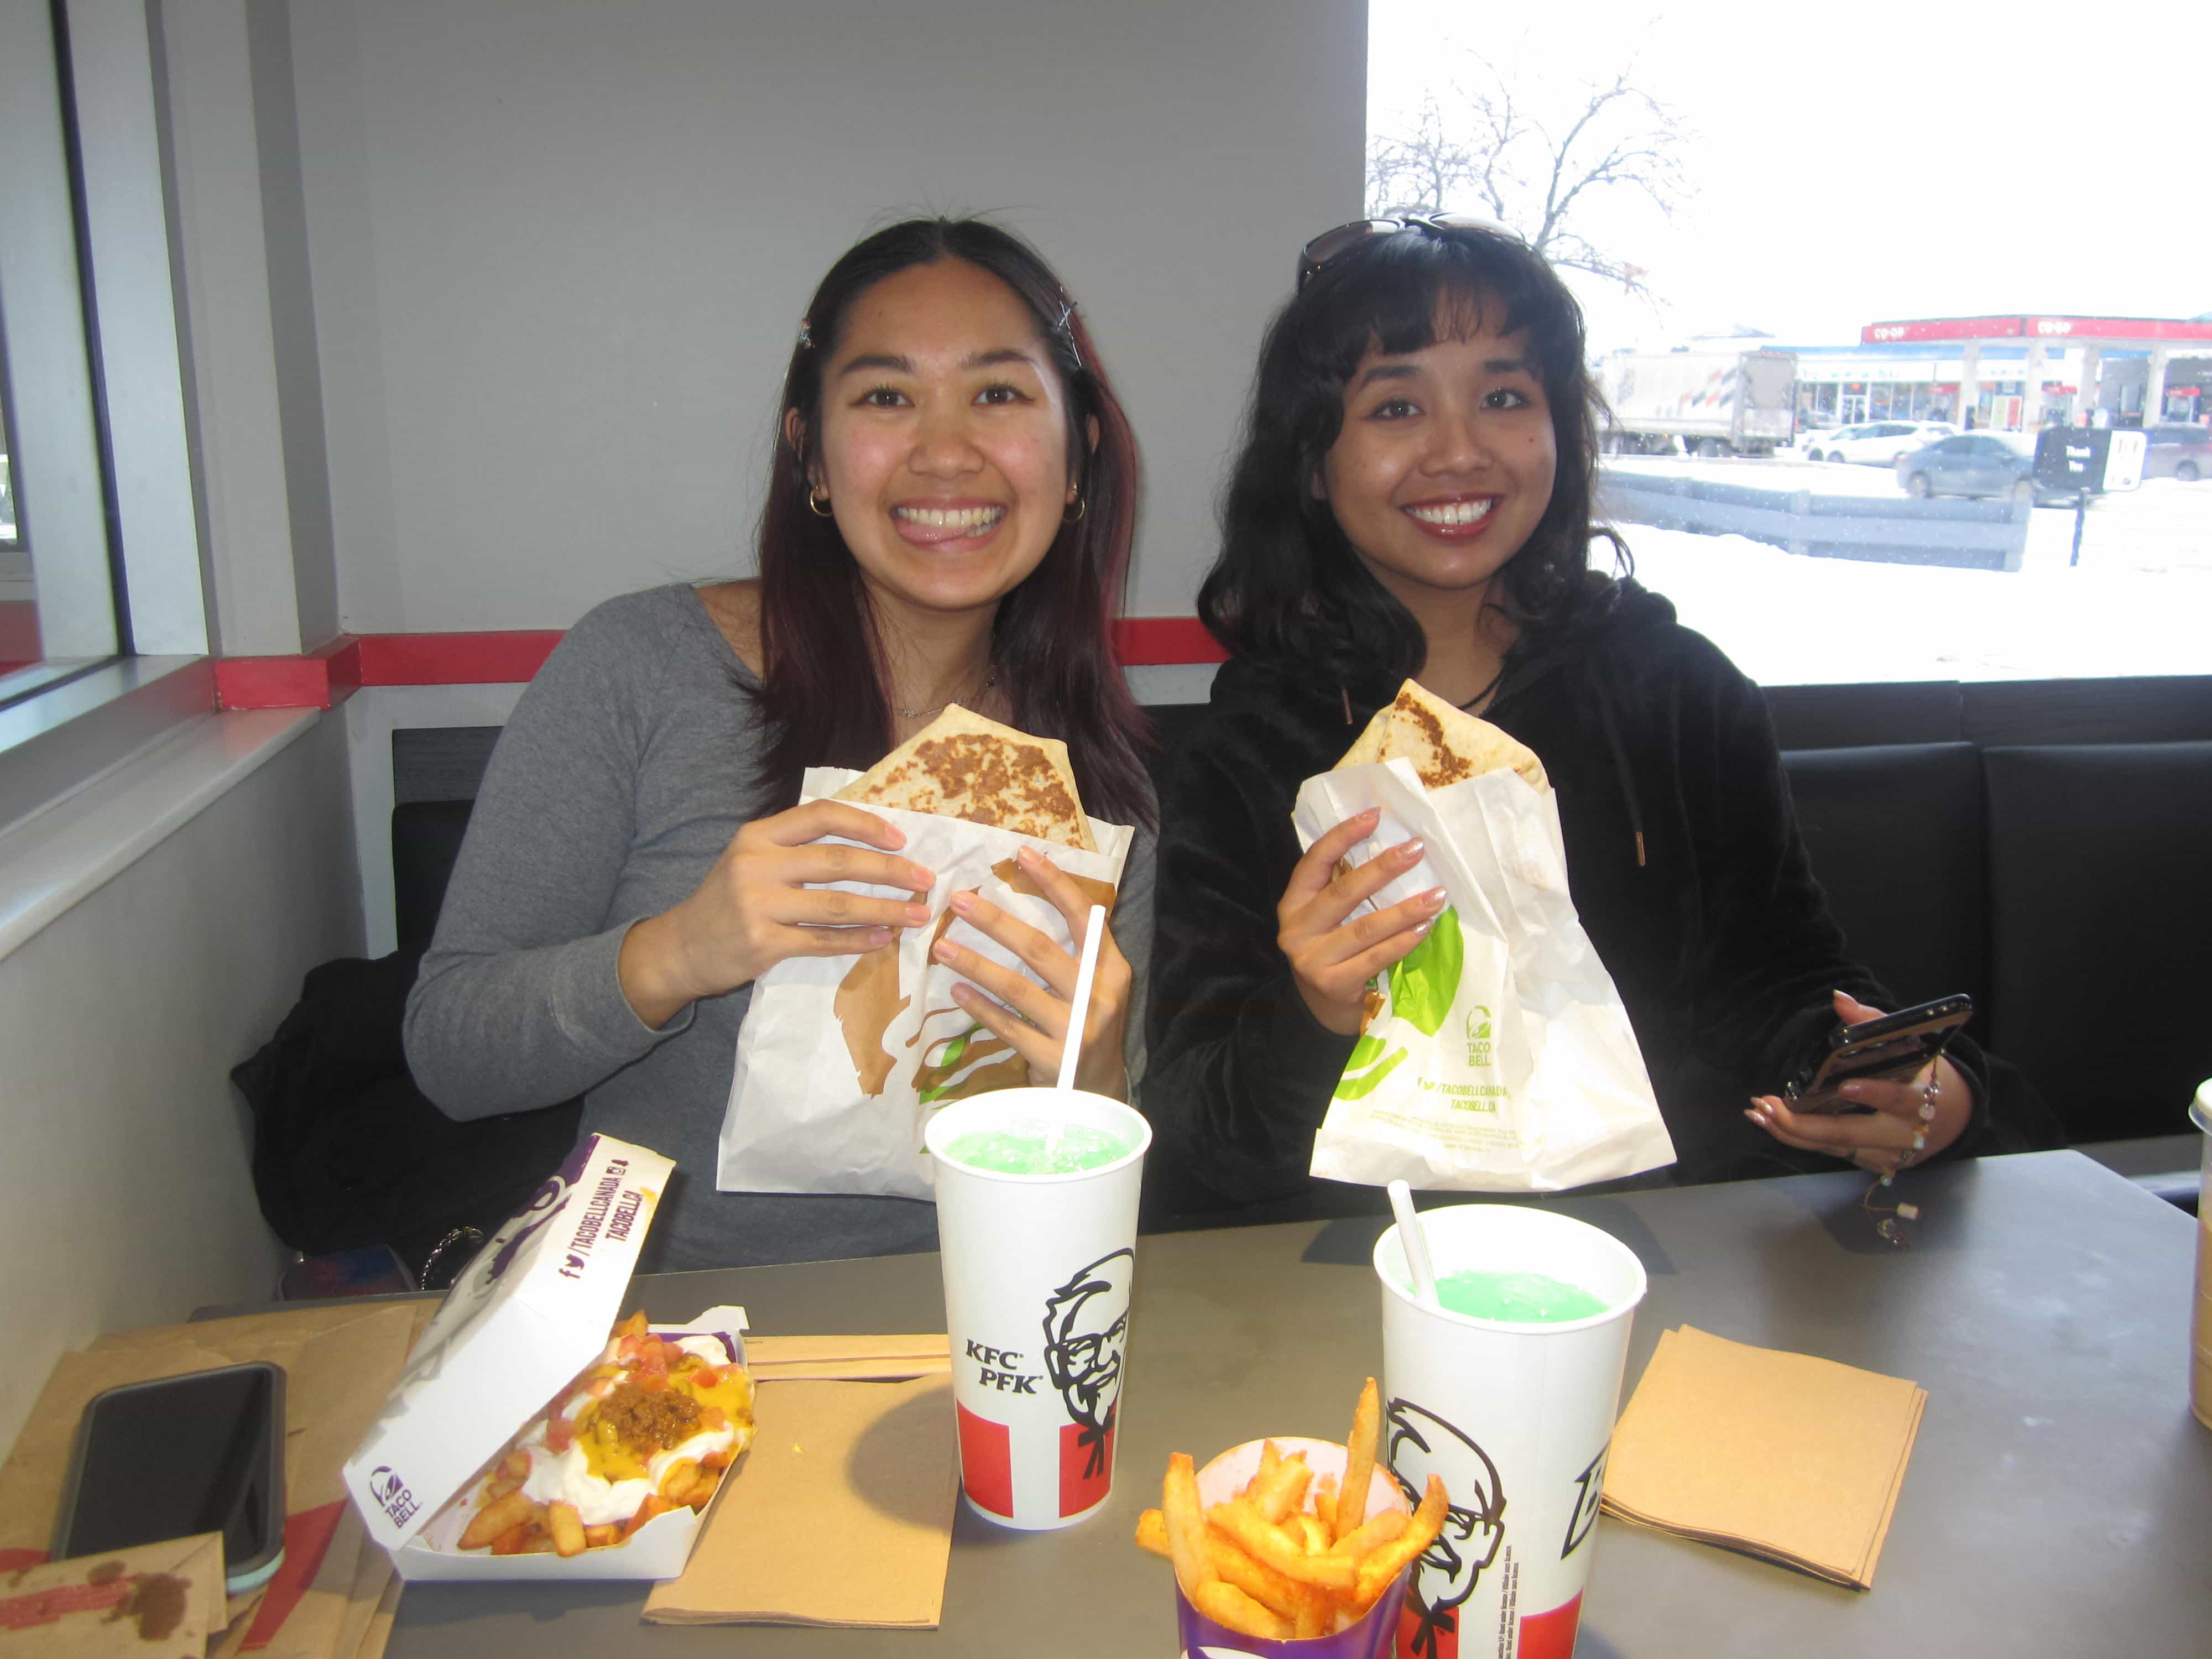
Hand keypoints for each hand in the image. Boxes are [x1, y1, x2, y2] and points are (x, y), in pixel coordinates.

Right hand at [619, 800, 934, 1027]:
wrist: (681, 947)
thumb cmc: (728, 899)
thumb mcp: (753, 858)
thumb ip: (798, 848)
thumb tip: (872, 844)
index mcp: (758, 835)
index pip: (820, 816)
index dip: (865, 824)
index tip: (901, 839)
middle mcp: (757, 864)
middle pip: (837, 861)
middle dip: (889, 870)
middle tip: (925, 879)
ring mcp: (758, 906)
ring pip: (836, 905)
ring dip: (885, 910)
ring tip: (917, 914)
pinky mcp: (763, 944)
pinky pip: (822, 942)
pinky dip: (858, 941)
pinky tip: (884, 939)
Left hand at [927, 844, 1132, 1097]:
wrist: (1100, 1093)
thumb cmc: (1088, 1026)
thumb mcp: (1097, 986)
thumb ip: (1076, 951)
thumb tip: (1032, 895)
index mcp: (1112, 968)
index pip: (1085, 915)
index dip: (1054, 882)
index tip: (1021, 853)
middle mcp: (1099, 995)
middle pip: (1040, 949)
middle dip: (995, 921)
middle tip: (958, 900)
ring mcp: (1077, 1029)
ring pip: (1017, 988)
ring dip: (975, 963)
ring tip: (941, 946)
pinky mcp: (1053, 1059)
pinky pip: (1007, 1026)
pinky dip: (979, 1007)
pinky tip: (956, 990)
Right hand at [1277, 807, 1447, 1036]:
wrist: (1323, 1012)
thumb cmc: (1334, 953)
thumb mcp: (1327, 920)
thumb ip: (1343, 890)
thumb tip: (1394, 849)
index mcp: (1293, 904)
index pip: (1314, 862)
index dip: (1343, 836)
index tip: (1374, 815)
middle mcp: (1296, 930)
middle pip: (1343, 892)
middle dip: (1383, 868)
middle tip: (1416, 850)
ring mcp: (1312, 960)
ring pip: (1365, 927)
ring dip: (1405, 909)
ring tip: (1437, 895)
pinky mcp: (1333, 984)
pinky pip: (1376, 957)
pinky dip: (1404, 941)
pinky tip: (1425, 928)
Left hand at [1745, 990, 1972, 1173]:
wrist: (1953, 1118)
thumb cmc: (1925, 1075)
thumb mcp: (1912, 1045)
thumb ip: (1874, 1022)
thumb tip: (1839, 999)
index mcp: (1920, 1100)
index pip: (1899, 1099)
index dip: (1875, 1094)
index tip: (1846, 1087)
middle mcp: (1903, 1134)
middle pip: (1851, 1133)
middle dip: (1806, 1124)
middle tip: (1769, 1105)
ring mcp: (1888, 1154)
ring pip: (1834, 1147)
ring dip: (1792, 1132)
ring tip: (1758, 1112)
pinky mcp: (1874, 1163)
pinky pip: (1833, 1153)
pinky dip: (1800, 1140)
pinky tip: (1771, 1124)